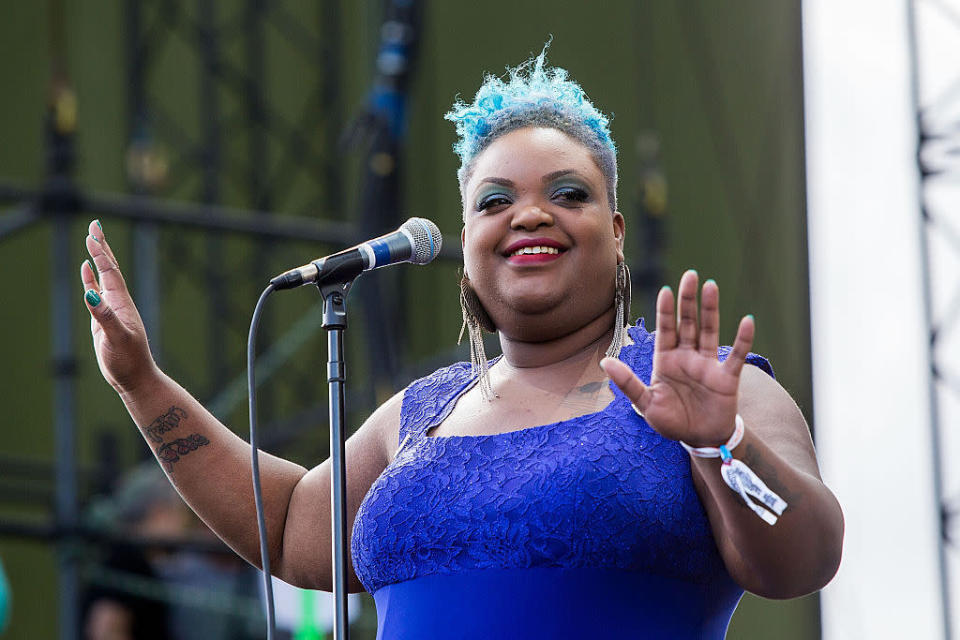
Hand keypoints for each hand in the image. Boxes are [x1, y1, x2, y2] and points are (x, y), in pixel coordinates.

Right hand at [80, 220, 158, 393]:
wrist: (135, 378)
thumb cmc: (128, 360)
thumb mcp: (116, 337)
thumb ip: (104, 316)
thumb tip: (90, 293)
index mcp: (121, 302)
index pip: (109, 271)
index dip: (100, 252)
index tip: (92, 233)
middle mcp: (118, 302)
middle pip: (109, 268)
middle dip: (101, 246)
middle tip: (94, 225)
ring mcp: (112, 309)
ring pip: (104, 277)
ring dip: (98, 258)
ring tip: (92, 240)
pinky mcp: (105, 319)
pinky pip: (97, 292)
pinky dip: (91, 279)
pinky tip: (86, 271)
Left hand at [601, 270, 753, 446]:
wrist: (699, 440)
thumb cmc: (672, 421)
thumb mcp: (646, 403)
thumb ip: (628, 383)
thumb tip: (605, 363)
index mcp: (666, 361)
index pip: (665, 330)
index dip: (666, 311)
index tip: (665, 290)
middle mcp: (687, 357)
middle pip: (688, 323)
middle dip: (688, 300)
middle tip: (690, 275)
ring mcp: (708, 364)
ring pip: (709, 331)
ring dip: (710, 309)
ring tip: (711, 285)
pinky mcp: (727, 377)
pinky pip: (737, 355)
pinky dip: (743, 339)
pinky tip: (747, 321)